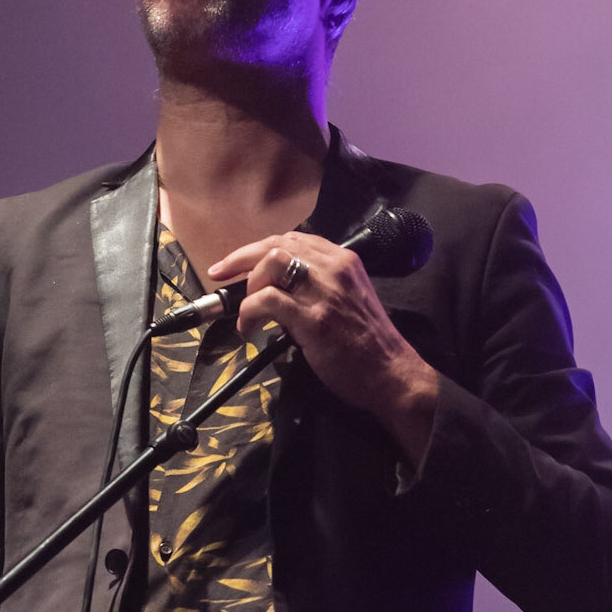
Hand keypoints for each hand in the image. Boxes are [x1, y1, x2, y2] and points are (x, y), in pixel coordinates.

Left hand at [207, 231, 437, 466]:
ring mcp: (325, 292)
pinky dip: (249, 312)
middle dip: (241, 259)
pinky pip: (268, 300)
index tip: (235, 263)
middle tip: (220, 276)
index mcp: (343, 260)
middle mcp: (335, 268)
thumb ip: (317, 285)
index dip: (257, 248)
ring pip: (271, 265)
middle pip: (276, 245)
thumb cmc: (366, 341)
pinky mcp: (315, 318)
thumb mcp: (347, 298)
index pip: (292, 239)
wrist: (391, 372)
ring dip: (249, 286)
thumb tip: (273, 286)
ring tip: (246, 310)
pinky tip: (248, 328)